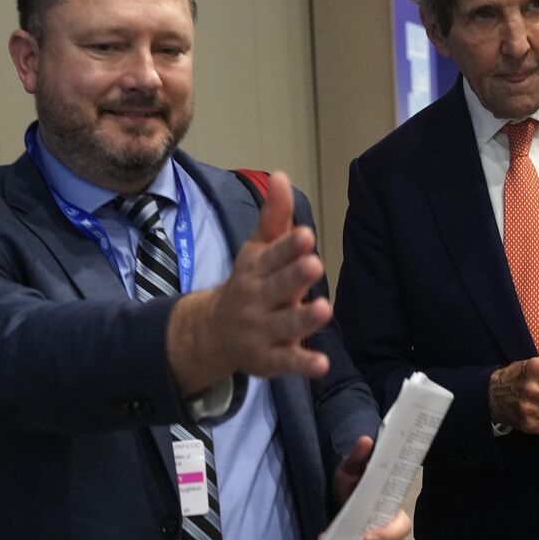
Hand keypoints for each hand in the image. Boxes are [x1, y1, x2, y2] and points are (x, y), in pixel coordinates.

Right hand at [166, 172, 330, 393]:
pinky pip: (287, 361)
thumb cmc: (250, 283)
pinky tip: (322, 365)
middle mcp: (257, 298)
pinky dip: (303, 364)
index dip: (289, 246)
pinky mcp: (269, 358)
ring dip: (303, 318)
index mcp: (257, 268)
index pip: (273, 254)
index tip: (306, 235)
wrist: (214, 332)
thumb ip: (275, 216)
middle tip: (315, 264)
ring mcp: (262, 329)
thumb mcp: (258, 248)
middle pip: (278, 286)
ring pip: (284, 323)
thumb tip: (281, 174)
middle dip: (295, 276)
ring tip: (324, 309)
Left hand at [332, 435, 412, 539]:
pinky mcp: (350, 539)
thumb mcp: (354, 464)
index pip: (400, 526)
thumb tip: (365, 440)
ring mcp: (366, 532)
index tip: (366, 538)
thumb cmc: (354, 474)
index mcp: (389, 505)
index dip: (388, 535)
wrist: (340, 483)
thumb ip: (359, 454)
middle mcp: (381, 522)